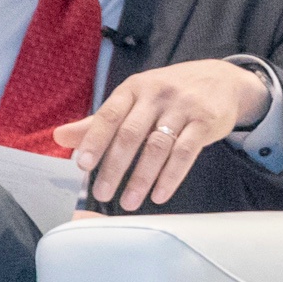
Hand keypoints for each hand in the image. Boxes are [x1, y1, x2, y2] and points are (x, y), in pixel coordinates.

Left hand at [52, 58, 269, 209]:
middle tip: (102, 193)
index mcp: (134, 88)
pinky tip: (160, 195)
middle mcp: (157, 94)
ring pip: (158, 147)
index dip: (94, 140)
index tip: (82, 165)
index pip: (109, 115)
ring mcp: (184, 107)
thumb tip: (60, 137)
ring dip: (141, 178)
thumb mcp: (135, 98)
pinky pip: (186, 152)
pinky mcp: (206, 121)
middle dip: (115, 166)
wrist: (222, 79)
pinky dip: (171, 177)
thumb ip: (100, 120)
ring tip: (128, 202)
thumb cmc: (170, 93)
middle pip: (131, 134)